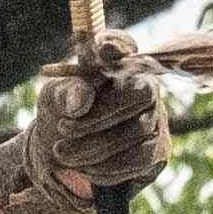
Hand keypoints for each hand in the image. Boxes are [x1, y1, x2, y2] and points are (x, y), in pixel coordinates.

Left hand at [0, 39, 174, 213]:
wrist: (65, 158)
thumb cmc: (62, 117)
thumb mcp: (54, 101)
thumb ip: (66, 94)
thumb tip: (81, 101)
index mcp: (117, 64)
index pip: (125, 45)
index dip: (118, 44)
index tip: (103, 47)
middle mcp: (144, 86)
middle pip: (138, 94)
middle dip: (98, 116)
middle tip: (62, 129)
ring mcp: (156, 118)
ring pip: (138, 131)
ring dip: (96, 146)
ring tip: (64, 154)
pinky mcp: (158, 150)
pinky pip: (140, 158)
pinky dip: (109, 167)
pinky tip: (86, 169)